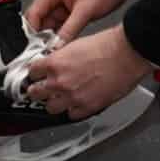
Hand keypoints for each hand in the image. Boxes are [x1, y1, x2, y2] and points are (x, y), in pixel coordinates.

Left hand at [21, 27, 150, 118]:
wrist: (126, 54)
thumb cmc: (108, 46)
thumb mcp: (76, 44)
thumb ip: (62, 57)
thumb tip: (57, 62)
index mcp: (55, 63)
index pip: (32, 72)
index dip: (35, 73)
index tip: (36, 74)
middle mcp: (60, 82)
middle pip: (35, 92)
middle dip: (36, 90)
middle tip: (39, 89)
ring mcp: (72, 97)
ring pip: (50, 108)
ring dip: (53, 103)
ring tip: (57, 99)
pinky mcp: (87, 107)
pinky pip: (71, 115)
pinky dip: (73, 110)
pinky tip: (76, 104)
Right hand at [27, 0, 159, 40]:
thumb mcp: (85, 11)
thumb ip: (69, 30)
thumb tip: (56, 46)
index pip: (34, 13)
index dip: (33, 31)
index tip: (35, 46)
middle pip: (39, 21)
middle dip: (41, 36)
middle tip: (45, 51)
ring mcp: (60, 5)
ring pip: (48, 26)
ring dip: (51, 37)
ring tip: (55, 49)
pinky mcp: (67, 13)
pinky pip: (58, 27)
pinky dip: (60, 36)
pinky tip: (62, 45)